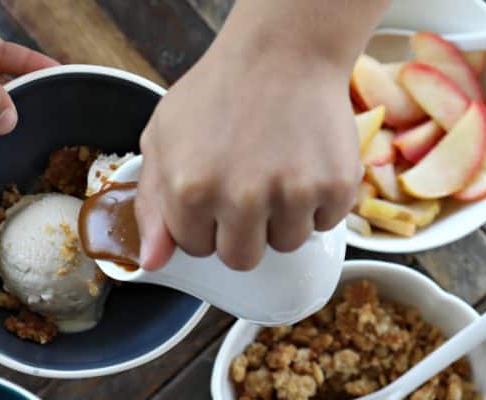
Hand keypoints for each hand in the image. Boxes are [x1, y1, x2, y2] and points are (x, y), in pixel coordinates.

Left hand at [135, 0, 387, 270]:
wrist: (284, 52)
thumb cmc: (220, 91)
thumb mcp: (162, 138)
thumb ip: (151, 206)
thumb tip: (154, 262)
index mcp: (190, 190)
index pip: (196, 248)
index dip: (205, 222)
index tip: (215, 192)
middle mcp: (241, 198)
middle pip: (242, 259)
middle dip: (243, 231)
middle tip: (249, 187)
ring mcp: (292, 194)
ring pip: (286, 244)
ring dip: (283, 218)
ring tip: (279, 170)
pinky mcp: (335, 186)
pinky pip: (326, 223)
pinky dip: (320, 201)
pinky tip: (305, 163)